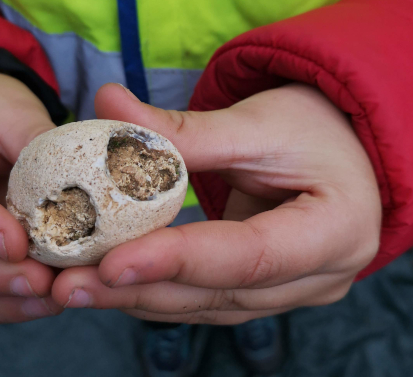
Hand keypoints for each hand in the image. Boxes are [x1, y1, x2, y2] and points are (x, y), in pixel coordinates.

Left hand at [51, 83, 381, 323]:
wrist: (342, 152)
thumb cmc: (315, 129)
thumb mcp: (258, 122)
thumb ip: (184, 129)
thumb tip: (107, 105)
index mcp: (337, 230)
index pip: (250, 257)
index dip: (179, 262)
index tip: (111, 262)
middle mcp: (320, 277)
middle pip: (220, 295)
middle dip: (140, 290)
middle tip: (69, 285)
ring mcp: (293, 292)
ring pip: (207, 307)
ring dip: (139, 297)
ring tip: (75, 286)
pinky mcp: (265, 291)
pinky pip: (206, 301)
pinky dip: (158, 291)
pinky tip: (111, 283)